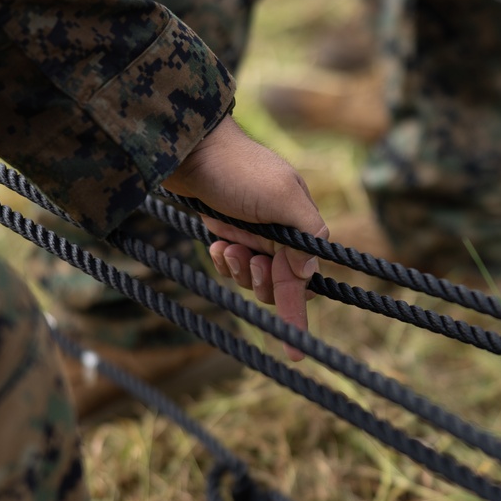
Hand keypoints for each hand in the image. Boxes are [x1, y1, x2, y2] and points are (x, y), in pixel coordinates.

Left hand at [162, 116, 327, 360]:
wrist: (191, 149)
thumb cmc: (239, 169)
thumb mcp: (283, 195)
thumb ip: (307, 233)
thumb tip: (310, 271)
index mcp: (300, 228)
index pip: (305, 281)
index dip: (297, 314)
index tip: (296, 352)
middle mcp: (281, 235)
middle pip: (278, 286)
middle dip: (261, 282)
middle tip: (249, 261)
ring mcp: (254, 236)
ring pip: (253, 279)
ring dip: (240, 270)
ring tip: (228, 245)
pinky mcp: (229, 234)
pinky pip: (232, 266)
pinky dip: (225, 261)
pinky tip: (217, 241)